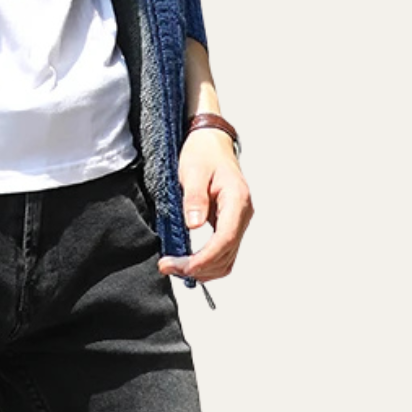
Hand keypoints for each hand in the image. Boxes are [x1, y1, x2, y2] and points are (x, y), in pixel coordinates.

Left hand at [158, 126, 253, 282]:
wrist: (211, 141)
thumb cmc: (203, 152)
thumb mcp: (193, 170)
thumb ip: (194, 197)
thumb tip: (194, 225)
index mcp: (237, 200)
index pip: (225, 240)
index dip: (204, 259)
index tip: (181, 266)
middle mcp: (243, 214)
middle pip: (226, 254)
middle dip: (199, 268)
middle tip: (168, 267)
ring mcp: (238, 221)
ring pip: (227, 258)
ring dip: (203, 269)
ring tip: (175, 267)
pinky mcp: (230, 224)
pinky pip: (223, 251)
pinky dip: (207, 262)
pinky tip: (188, 261)